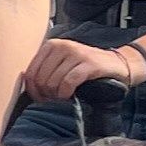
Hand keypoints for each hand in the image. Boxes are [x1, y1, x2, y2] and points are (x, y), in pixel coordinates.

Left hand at [23, 35, 145, 102]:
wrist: (116, 64)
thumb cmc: (85, 67)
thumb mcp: (62, 63)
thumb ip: (45, 70)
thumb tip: (28, 87)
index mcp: (51, 45)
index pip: (31, 72)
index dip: (32, 90)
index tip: (40, 99)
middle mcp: (62, 46)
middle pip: (41, 79)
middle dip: (45, 94)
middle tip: (54, 99)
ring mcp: (76, 53)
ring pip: (53, 82)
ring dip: (56, 96)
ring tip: (63, 97)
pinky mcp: (88, 63)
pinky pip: (68, 83)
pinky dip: (66, 93)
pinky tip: (70, 96)